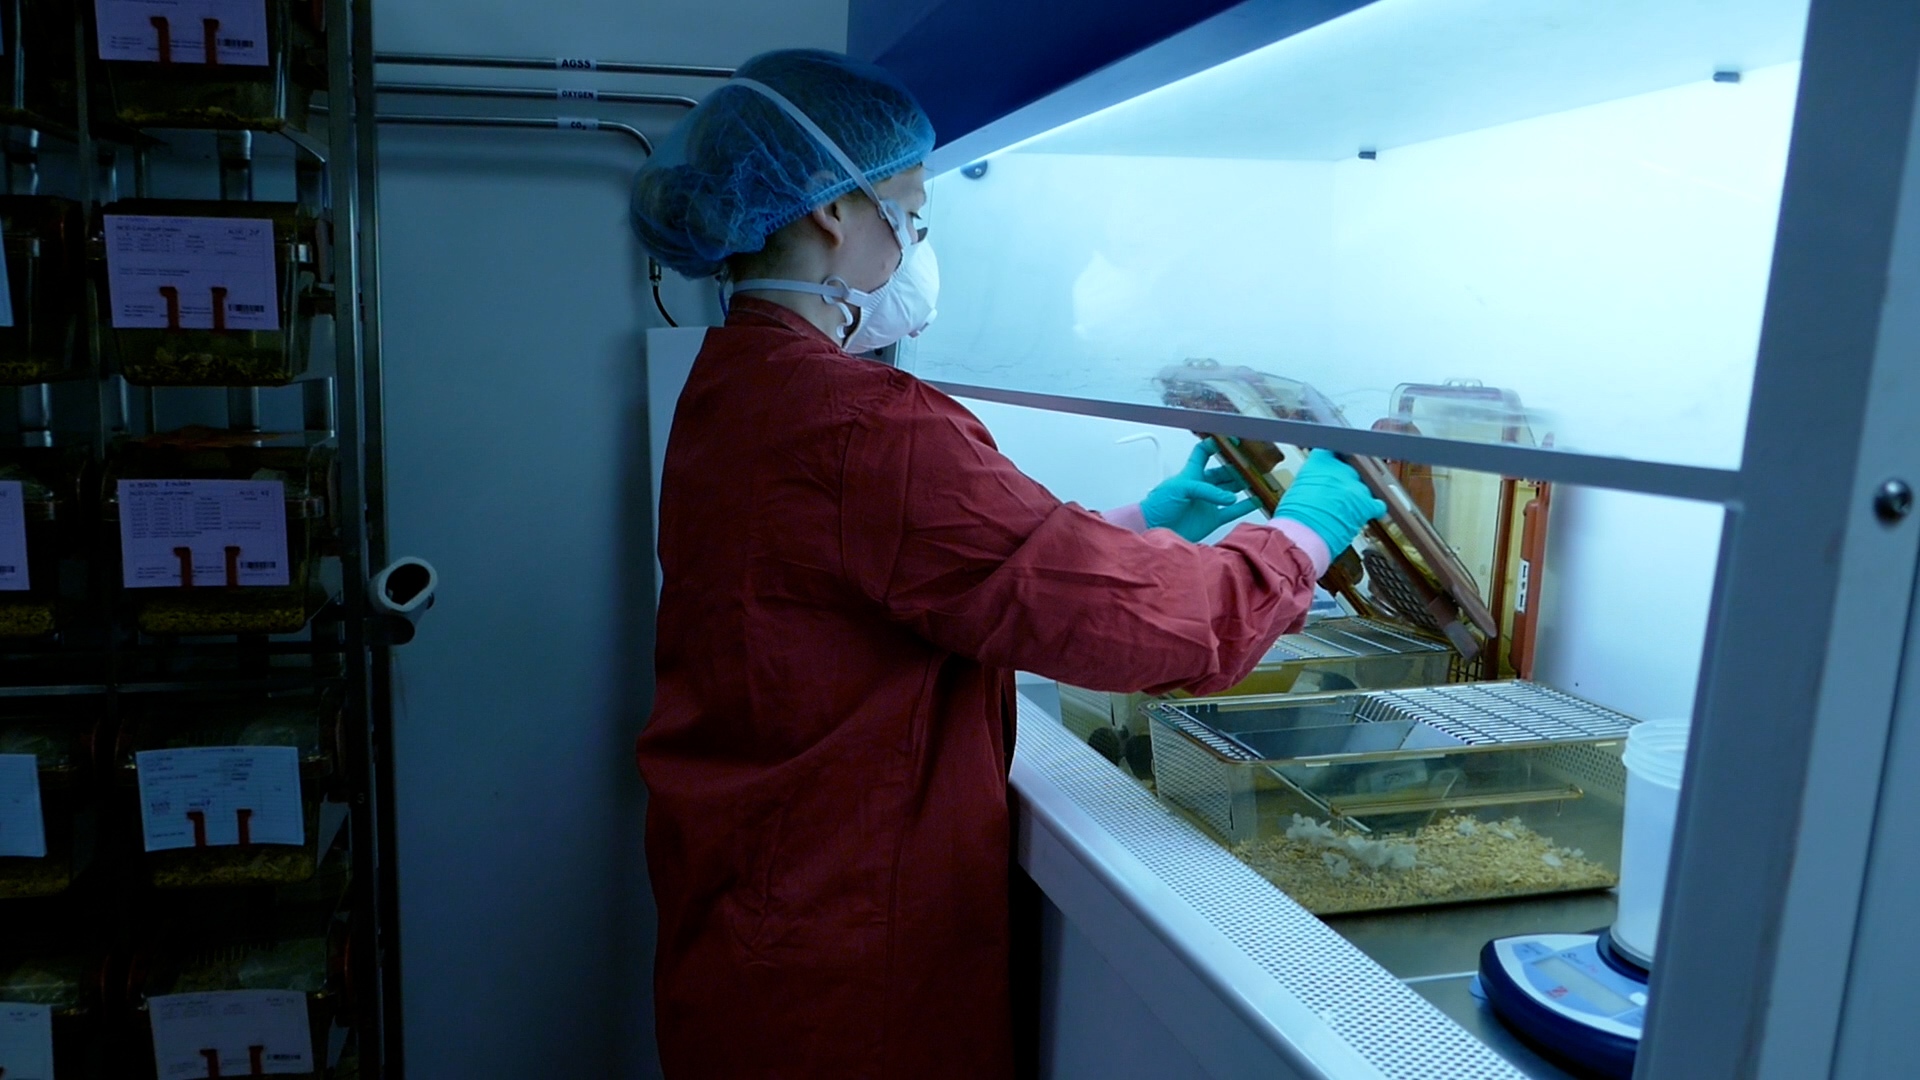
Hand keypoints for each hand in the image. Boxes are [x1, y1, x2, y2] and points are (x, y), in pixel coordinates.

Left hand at [1141, 440, 1259, 541]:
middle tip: (1252, 464)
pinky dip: (1244, 507)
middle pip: (1223, 473)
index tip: (1230, 440)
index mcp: (1191, 474)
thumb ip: (1206, 491)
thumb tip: (1230, 497)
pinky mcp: (1211, 519)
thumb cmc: (1158, 505)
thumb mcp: (1180, 488)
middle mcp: (1202, 487)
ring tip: (1258, 480)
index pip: (1203, 454)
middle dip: (1237, 468)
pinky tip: (1256, 500)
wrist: (1153, 529)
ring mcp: (1208, 503)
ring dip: (1243, 485)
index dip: (1215, 445)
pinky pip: (1232, 512)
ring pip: (1230, 491)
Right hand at [1273, 449, 1387, 553]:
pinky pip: (1377, 505)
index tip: (1334, 464)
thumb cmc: (1294, 517)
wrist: (1302, 535)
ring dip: (1356, 498)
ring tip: (1344, 512)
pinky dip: (1373, 510)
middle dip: (1344, 483)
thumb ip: (1312, 480)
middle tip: (1335, 497)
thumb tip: (1317, 485)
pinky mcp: (1366, 505)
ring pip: (1362, 488)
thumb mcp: (1297, 488)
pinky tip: (1367, 515)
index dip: (1334, 460)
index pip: (1332, 451)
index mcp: (1320, 462)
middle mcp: (1340, 470)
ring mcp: (1355, 487)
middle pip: (1350, 471)